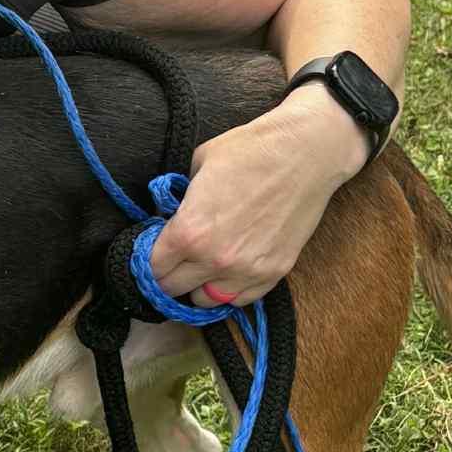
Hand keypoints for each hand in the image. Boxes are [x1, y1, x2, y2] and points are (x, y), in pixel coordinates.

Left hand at [149, 92, 366, 308]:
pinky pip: (240, 299)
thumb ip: (179, 200)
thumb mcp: (197, 166)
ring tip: (200, 268)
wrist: (306, 151)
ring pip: (205, 301)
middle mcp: (214, 260)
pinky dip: (229, 290)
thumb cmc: (250, 150)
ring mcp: (246, 270)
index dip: (146, 260)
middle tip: (171, 261)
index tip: (151, 252)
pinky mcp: (274, 273)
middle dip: (166, 275)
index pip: (151, 268)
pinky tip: (227, 272)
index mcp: (189, 232)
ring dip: (197, 286)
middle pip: (172, 289)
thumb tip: (171, 215)